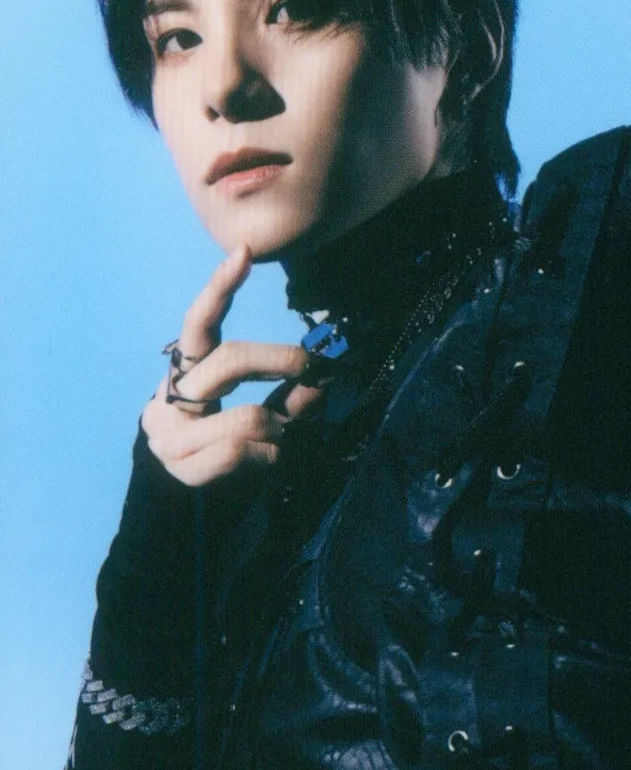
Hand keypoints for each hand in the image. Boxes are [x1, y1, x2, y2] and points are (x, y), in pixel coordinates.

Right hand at [142, 244, 322, 485]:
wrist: (188, 518)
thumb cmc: (229, 456)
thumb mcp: (264, 420)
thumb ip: (288, 397)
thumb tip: (321, 378)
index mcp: (186, 373)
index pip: (199, 323)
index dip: (220, 287)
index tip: (245, 252)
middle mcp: (169, 396)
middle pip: (231, 359)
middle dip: (282, 359)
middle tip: (316, 366)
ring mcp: (170, 432)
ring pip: (248, 416)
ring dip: (281, 429)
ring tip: (283, 441)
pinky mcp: (181, 466)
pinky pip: (244, 452)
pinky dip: (271, 458)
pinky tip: (269, 464)